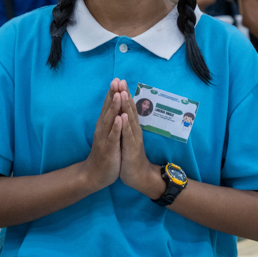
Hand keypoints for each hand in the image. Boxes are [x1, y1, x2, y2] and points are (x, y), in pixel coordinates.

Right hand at [82, 79, 122, 191]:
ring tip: (118, 94)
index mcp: (104, 124)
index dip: (113, 92)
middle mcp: (103, 128)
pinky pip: (113, 136)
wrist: (94, 174)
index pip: (108, 105)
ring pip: (110, 120)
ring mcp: (105, 138)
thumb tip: (114, 108)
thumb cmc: (104, 153)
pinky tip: (120, 119)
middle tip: (116, 80)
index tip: (117, 79)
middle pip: (108, 108)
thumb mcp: (108, 134)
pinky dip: (117, 127)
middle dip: (113, 94)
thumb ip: (110, 121)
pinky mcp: (109, 148)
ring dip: (114, 107)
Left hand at [117, 81, 164, 199]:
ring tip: (123, 92)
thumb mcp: (127, 138)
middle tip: (121, 80)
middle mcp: (134, 130)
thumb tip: (123, 112)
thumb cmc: (130, 156)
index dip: (123, 94)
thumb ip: (126, 125)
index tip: (118, 80)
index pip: (127, 107)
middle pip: (130, 109)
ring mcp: (134, 138)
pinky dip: (125, 125)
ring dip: (126, 106)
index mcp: (131, 127)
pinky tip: (123, 116)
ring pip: (130, 119)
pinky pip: (128, 135)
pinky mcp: (132, 148)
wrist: (138, 176)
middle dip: (125, 94)